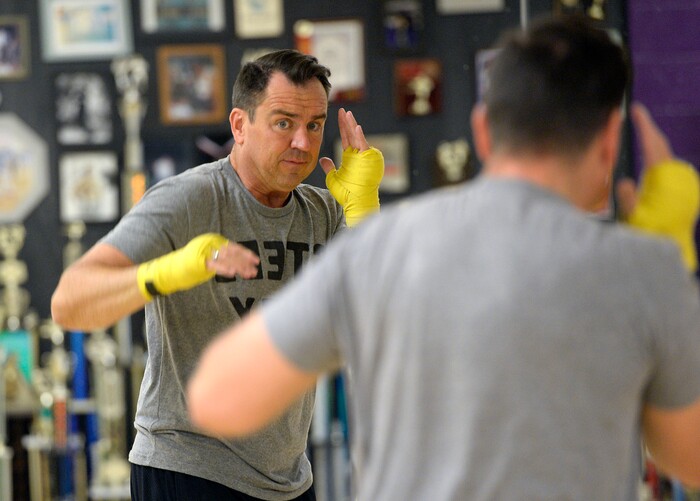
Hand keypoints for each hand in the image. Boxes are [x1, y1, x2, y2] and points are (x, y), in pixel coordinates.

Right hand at [137, 233, 258, 299]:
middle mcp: (209, 243)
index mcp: (212, 241)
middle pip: (232, 252)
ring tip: (249, 274)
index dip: (245, 254)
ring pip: (226, 258)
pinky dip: (225, 269)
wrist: (169, 270)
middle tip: (255, 270)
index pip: (233, 247)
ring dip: (239, 267)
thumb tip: (240, 263)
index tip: (256, 261)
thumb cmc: (190, 266)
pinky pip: (214, 265)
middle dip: (245, 262)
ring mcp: (203, 251)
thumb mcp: (208, 259)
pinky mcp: (197, 262)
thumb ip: (222, 258)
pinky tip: (234, 274)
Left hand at [319, 108, 383, 226]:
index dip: (343, 127)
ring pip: (357, 138)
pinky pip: (364, 146)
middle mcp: (359, 155)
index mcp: (351, 157)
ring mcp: (364, 156)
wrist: (356, 202)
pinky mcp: (369, 160)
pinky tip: (355, 127)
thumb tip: (322, 159)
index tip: (339, 115)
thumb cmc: (347, 193)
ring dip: (352, 126)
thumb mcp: (333, 178)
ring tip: (347, 114)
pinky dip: (360, 137)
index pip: (346, 138)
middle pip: (351, 135)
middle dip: (347, 122)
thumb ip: (329, 167)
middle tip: (342, 110)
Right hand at [615, 103, 699, 270]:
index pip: (653, 144)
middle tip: (636, 116)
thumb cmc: (651, 234)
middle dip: (649, 130)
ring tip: (639, 135)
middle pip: (662, 145)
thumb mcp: (634, 219)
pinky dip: (658, 156)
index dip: (644, 126)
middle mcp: (675, 175)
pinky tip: (650, 159)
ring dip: (653, 143)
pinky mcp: (681, 189)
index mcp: (663, 177)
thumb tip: (623, 180)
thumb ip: (628, 199)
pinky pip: (668, 165)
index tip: (635, 109)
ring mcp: (680, 181)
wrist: (673, 249)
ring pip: (666, 154)